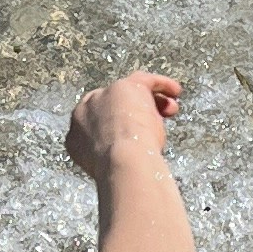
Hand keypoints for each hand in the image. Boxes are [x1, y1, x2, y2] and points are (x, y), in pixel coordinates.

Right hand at [64, 71, 181, 183]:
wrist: (120, 162)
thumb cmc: (120, 172)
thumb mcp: (109, 167)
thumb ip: (114, 157)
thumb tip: (130, 160)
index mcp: (76, 136)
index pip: (98, 126)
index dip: (117, 130)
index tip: (134, 138)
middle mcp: (84, 111)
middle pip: (112, 107)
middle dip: (132, 114)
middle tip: (152, 124)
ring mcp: (103, 96)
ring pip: (128, 94)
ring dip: (150, 102)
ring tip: (170, 111)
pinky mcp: (123, 86)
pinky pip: (144, 80)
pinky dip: (162, 84)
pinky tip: (176, 91)